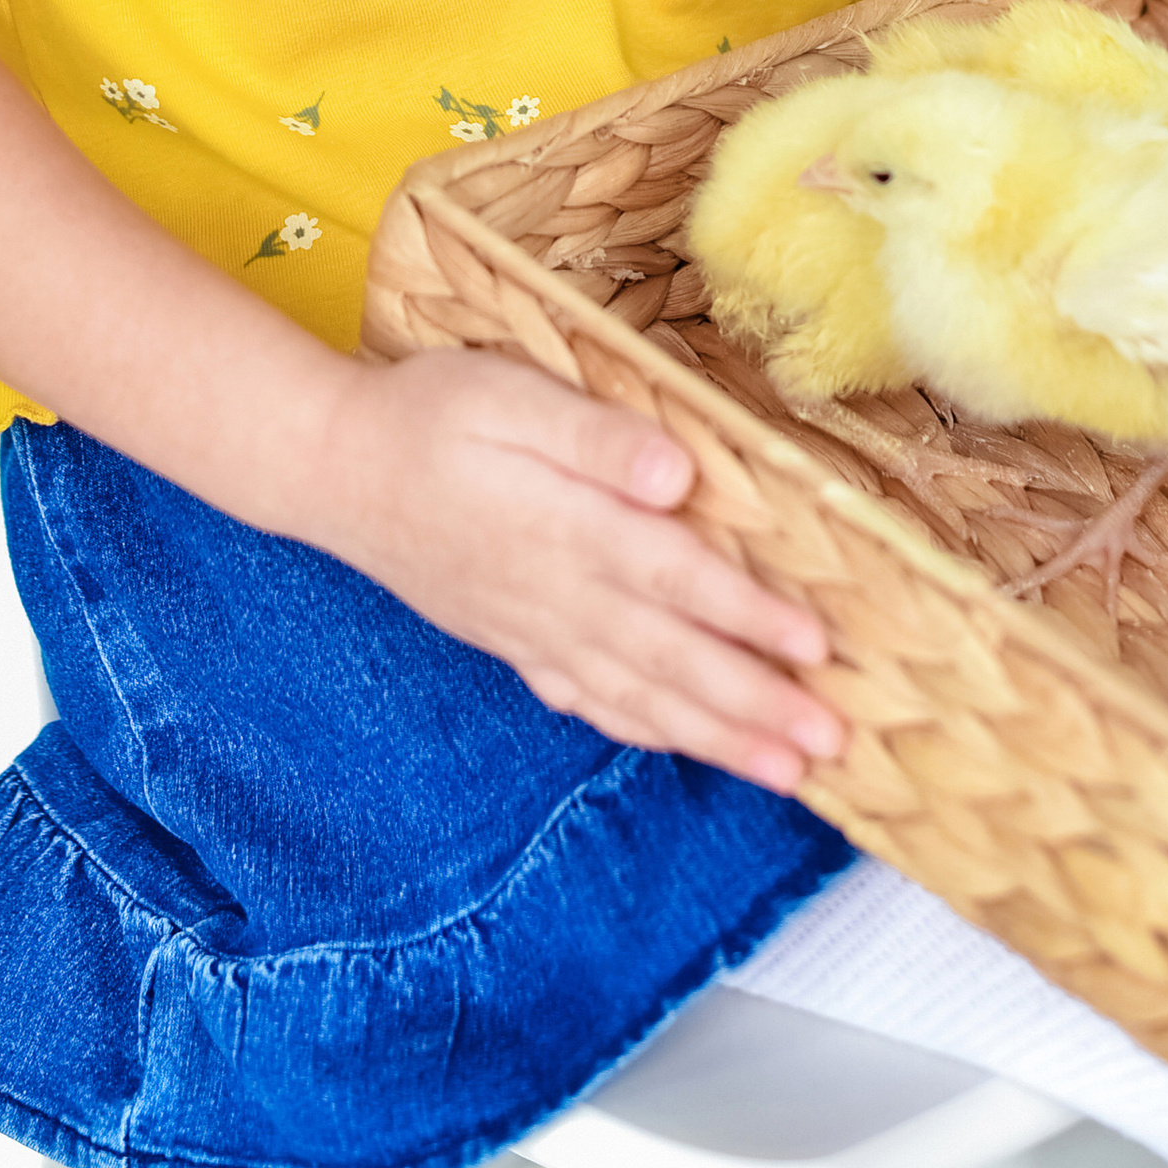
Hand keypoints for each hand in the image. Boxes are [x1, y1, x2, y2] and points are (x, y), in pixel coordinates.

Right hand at [314, 345, 844, 793]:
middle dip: (756, 704)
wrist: (335, 469)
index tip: (816, 646)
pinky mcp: (515, 642)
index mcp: (568, 528)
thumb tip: (678, 473)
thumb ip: (595, 436)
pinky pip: (590, 701)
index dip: (750, 617)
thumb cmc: (429, 414)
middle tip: (831, 741)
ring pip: (641, 695)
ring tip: (788, 771)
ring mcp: (536, 629)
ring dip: (718, 736)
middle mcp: (560, 594)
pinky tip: (679, 746)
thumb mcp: (510, 395)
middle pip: (673, 658)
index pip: (678, 579)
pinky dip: (643, 731)